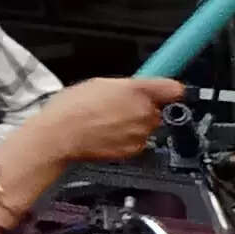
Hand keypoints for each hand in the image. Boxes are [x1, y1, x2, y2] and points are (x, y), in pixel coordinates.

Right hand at [9, 76, 181, 172]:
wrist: (60, 136)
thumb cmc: (71, 108)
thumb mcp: (98, 83)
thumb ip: (126, 86)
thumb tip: (137, 88)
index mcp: (137, 90)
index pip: (174, 89)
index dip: (169, 90)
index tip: (167, 90)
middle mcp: (145, 112)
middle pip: (158, 108)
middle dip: (143, 107)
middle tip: (118, 106)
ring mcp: (142, 133)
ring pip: (147, 125)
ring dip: (133, 123)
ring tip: (107, 121)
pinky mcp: (136, 149)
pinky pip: (138, 140)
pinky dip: (126, 138)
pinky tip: (106, 133)